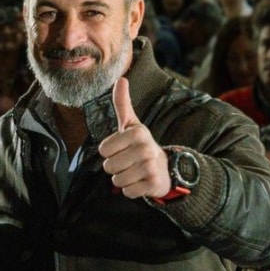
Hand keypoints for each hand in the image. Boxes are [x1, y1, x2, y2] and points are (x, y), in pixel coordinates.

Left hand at [99, 78, 170, 199]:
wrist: (166, 169)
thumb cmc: (141, 145)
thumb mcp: (132, 124)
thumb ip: (122, 104)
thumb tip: (121, 79)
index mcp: (137, 132)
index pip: (103, 149)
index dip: (109, 152)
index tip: (122, 149)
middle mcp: (145, 148)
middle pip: (108, 166)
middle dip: (115, 167)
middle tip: (129, 162)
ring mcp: (150, 167)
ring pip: (116, 180)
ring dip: (122, 179)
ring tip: (134, 171)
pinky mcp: (153, 184)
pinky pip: (127, 192)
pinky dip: (131, 190)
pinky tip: (140, 182)